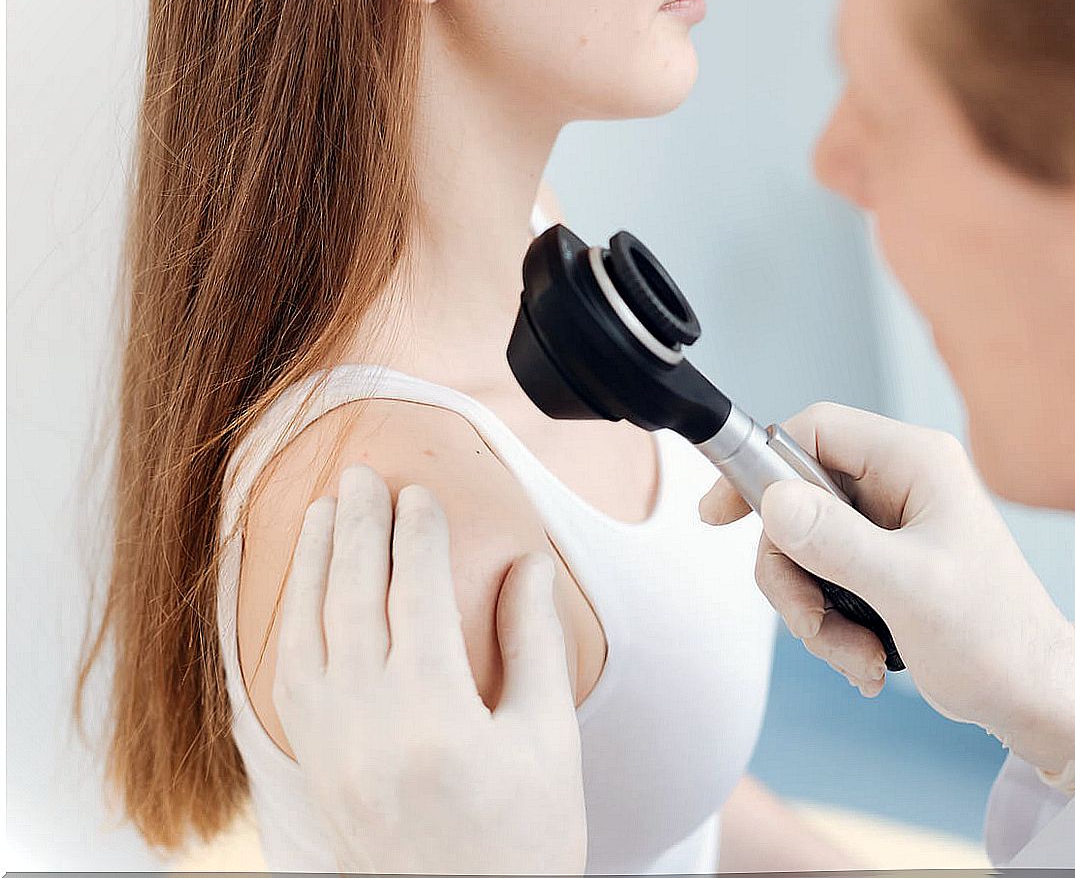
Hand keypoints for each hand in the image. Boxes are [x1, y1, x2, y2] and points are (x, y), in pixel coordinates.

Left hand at [274, 465, 586, 874]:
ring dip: (311, 565)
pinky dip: (288, 624)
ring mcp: (331, 749)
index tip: (419, 492)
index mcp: (433, 711)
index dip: (417, 535)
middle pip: (352, 598)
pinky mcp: (315, 770)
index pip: (416, 593)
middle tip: (358, 473)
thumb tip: (530, 565)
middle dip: (355, 527)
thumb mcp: (548, 740)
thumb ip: (533, 645)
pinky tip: (299, 595)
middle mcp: (367, 723)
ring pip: (307, 632)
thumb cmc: (525, 841)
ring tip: (318, 511)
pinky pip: (285, 679)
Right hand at [701, 403, 1074, 786]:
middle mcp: (900, 483)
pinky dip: (833, 627)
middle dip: (796, 574)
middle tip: (814, 624)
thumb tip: (772, 501)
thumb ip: (837, 542)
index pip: (814, 431)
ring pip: (804, 550)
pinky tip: (868, 660)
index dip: (761, 469)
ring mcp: (890, 525)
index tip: (720, 516)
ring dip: (817, 614)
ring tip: (859, 656)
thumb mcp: (909, 589)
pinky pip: (825, 581)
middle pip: (797, 502)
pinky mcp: (884, 564)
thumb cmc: (996, 639)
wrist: (1035, 697)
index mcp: (915, 462)